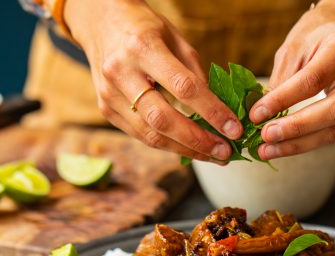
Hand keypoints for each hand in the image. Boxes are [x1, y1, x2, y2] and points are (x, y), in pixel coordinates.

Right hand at [64, 0, 242, 161]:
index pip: (183, 87)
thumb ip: (194, 73)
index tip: (233, 129)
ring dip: (185, 150)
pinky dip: (168, 144)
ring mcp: (109, 95)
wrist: (101, 22)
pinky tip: (188, 147)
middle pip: (163, 119)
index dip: (211, 112)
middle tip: (224, 151)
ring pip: (150, 135)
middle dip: (197, 140)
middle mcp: (121, 73)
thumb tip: (218, 111)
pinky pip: (141, 135)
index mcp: (143, 47)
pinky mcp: (106, 110)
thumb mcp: (175, 38)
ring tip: (211, 155)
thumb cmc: (145, 28)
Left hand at [249, 0, 334, 159]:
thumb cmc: (315, 36)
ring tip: (268, 150)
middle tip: (266, 136)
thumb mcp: (294, 48)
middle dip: (296, 128)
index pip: (314, 80)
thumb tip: (262, 116)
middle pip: (334, 110)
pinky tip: (284, 146)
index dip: (283, 100)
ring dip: (300, 144)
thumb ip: (282, 81)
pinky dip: (307, 141)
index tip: (256, 115)